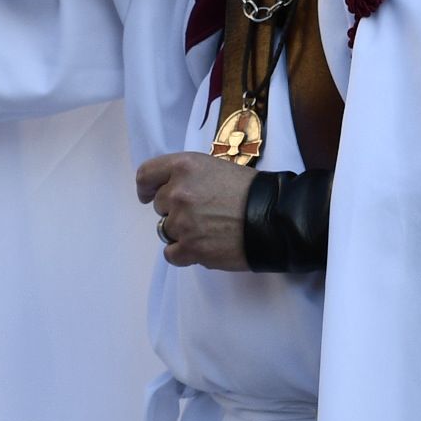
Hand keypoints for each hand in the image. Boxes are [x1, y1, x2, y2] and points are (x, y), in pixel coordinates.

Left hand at [135, 152, 252, 270]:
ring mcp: (182, 222)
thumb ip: (190, 177)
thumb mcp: (217, 167)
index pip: (146, 175)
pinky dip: (184, 253)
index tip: (147, 195)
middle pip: (160, 205)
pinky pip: (171, 254)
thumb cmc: (252, 190)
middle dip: (175, 210)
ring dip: (182, 232)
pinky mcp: (190, 248)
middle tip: (202, 213)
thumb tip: (174, 192)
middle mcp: (178, 192)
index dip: (146, 187)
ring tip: (209, 231)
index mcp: (184, 166)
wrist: (274, 218)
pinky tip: (203, 248)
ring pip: (166, 230)